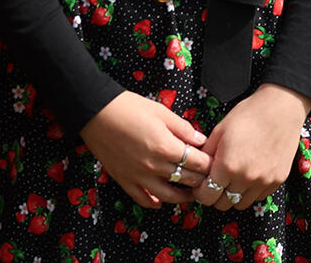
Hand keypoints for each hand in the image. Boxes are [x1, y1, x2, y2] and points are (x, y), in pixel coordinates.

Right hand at [80, 91, 210, 209]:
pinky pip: (144, 200)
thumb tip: (200, 140)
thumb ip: (182, 128)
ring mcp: (139, 176)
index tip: (215, 163)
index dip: (209, 164)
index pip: (197, 163)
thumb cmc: (127, 106)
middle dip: (201, 180)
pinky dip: (155, 203)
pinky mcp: (125, 181)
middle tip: (209, 178)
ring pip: (169, 196)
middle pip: (187, 180)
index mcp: (165, 146)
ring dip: (184, 196)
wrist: (95, 112)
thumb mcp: (160, 111)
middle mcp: (154, 166)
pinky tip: (162, 201)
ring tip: (192, 193)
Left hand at [192, 83, 310, 210]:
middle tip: (215, 181)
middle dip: (215, 195)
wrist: (280, 110)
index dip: (200, 192)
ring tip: (232, 178)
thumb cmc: (248, 115)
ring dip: (233, 195)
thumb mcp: (219, 130)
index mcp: (227, 165)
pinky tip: (248, 174)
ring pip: (241, 204)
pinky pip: (258, 197)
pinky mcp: (277, 182)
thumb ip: (206, 154)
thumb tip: (198, 170)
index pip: (207, 196)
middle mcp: (246, 179)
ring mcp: (263, 182)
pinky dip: (250, 191)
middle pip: (223, 204)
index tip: (200, 185)